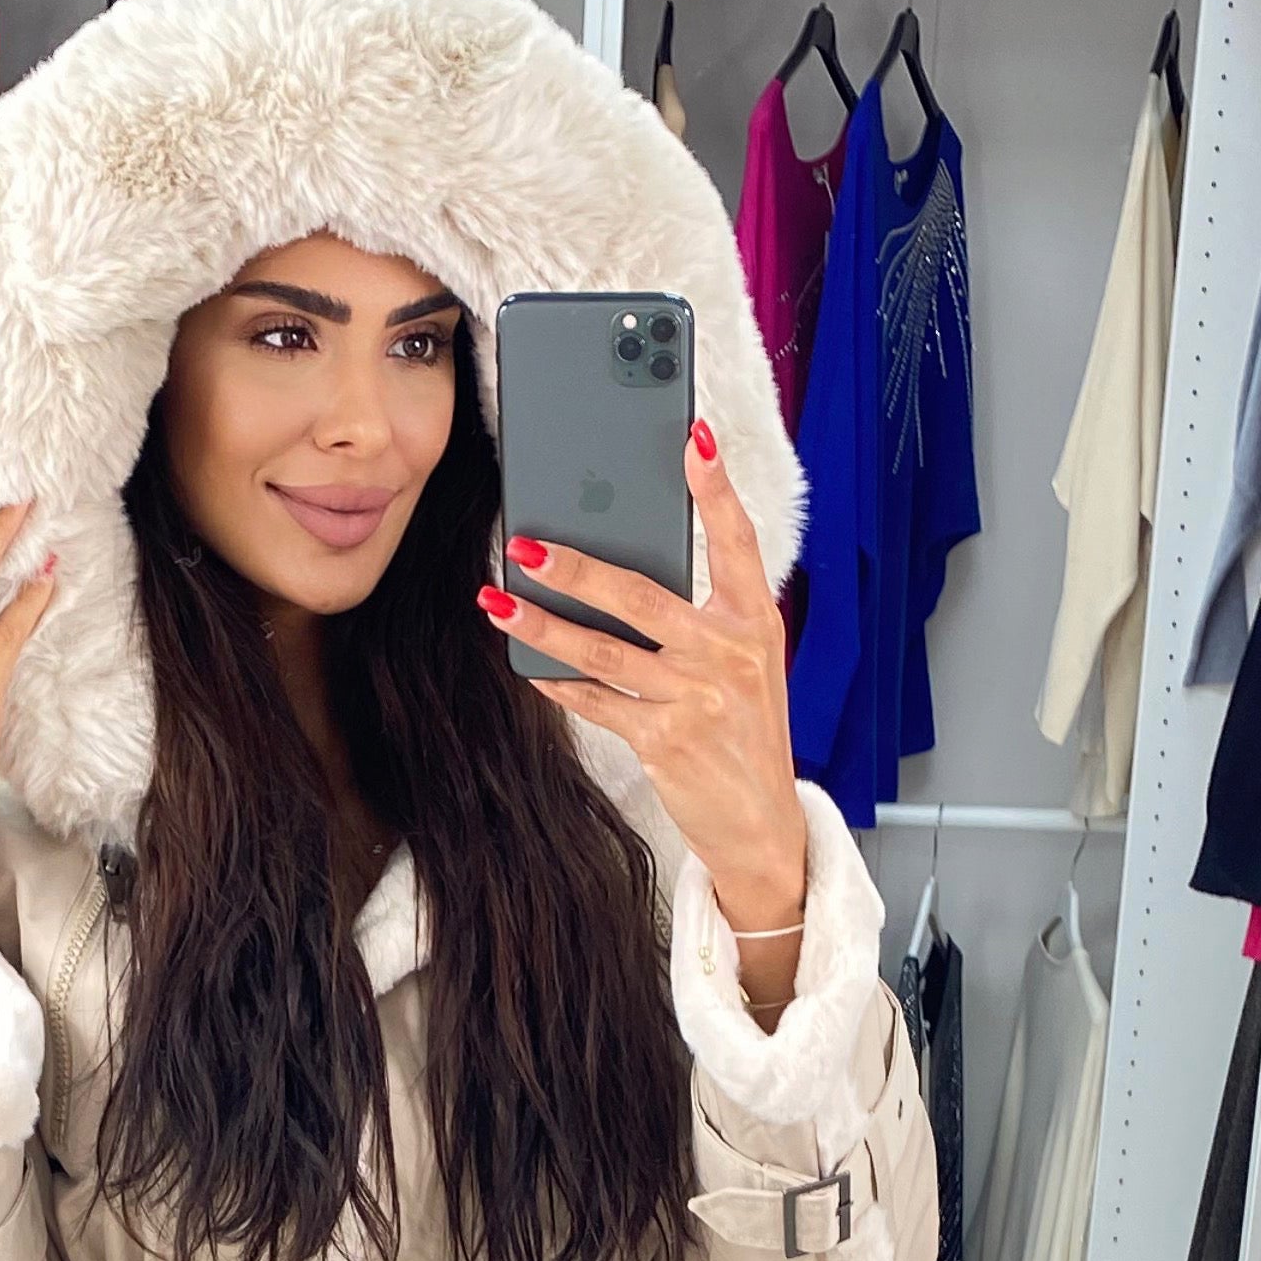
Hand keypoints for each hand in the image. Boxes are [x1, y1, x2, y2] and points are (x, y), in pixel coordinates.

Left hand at [483, 422, 808, 988]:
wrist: (762, 823)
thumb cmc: (746, 729)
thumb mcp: (747, 662)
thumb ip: (704, 614)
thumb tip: (623, 565)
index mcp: (755, 620)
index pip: (736, 541)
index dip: (715, 488)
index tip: (694, 436)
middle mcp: (729, 653)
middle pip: (640, 597)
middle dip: (575, 568)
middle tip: (523, 542)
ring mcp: (697, 698)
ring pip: (604, 650)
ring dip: (544, 624)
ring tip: (497, 600)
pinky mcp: (666, 741)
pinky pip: (598, 702)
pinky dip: (560, 683)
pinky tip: (530, 663)